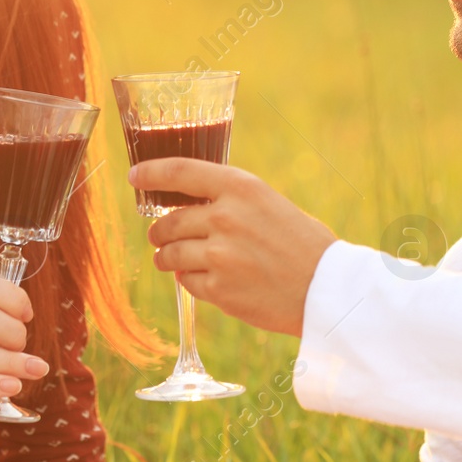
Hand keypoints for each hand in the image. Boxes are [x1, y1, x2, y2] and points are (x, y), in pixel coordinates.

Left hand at [133, 158, 336, 336]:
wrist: (328, 289)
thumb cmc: (303, 243)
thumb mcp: (269, 203)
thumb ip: (231, 200)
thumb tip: (189, 205)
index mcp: (241, 187)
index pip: (181, 171)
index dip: (151, 173)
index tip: (134, 176)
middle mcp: (226, 217)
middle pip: (168, 221)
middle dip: (159, 232)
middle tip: (160, 236)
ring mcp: (220, 255)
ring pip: (169, 254)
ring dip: (167, 258)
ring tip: (175, 260)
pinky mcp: (219, 289)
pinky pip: (186, 282)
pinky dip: (191, 281)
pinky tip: (210, 280)